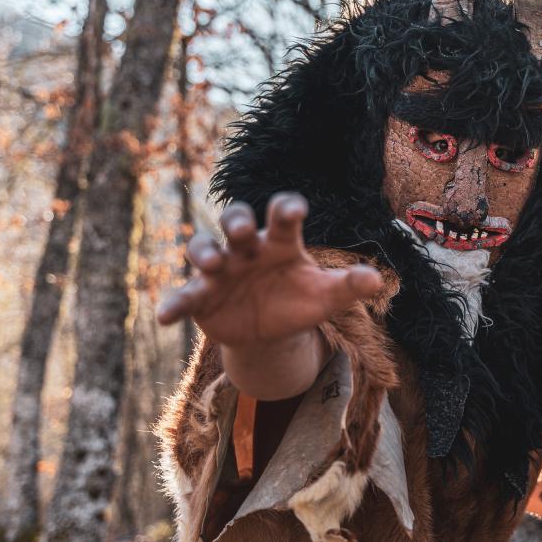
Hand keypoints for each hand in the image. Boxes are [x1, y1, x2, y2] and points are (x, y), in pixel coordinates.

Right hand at [157, 192, 381, 345]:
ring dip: (204, 252)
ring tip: (211, 262)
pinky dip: (173, 304)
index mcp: (280, 242)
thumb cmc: (298, 301)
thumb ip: (347, 285)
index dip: (286, 209)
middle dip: (237, 221)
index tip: (294, 209)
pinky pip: (183, 296)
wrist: (270, 333)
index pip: (282, 215)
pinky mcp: (200, 297)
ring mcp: (220, 270)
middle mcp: (246, 248)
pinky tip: (165, 317)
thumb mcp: (325, 296)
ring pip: (203, 248)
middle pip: (236, 220)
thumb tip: (376, 280)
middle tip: (243, 230)